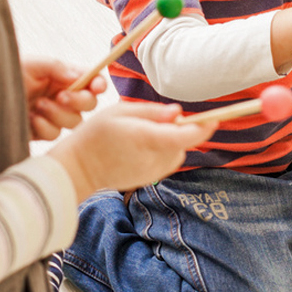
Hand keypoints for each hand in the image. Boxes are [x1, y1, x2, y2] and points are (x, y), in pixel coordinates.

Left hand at [22, 55, 100, 140]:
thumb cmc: (5, 73)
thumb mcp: (31, 64)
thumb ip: (56, 67)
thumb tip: (78, 76)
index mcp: (62, 78)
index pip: (90, 82)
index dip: (98, 84)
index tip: (96, 86)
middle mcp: (61, 97)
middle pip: (89, 105)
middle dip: (79, 101)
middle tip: (61, 95)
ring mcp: (52, 116)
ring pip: (73, 122)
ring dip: (58, 113)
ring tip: (38, 104)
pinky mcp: (40, 132)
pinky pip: (54, 134)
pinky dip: (44, 126)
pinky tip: (30, 118)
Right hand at [47, 101, 215, 199]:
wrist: (79, 168)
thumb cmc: (96, 134)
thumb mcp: (119, 111)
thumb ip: (152, 112)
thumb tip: (178, 113)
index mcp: (145, 138)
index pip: (184, 136)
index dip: (203, 128)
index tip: (213, 119)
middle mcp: (153, 158)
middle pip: (182, 143)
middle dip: (178, 130)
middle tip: (153, 121)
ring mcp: (152, 172)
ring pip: (176, 152)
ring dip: (170, 142)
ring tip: (142, 135)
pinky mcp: (150, 179)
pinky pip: (167, 162)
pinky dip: (162, 152)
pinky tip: (140, 148)